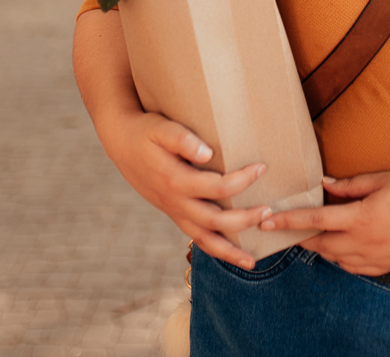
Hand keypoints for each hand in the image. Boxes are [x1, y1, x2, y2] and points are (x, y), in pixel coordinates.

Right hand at [98, 108, 270, 269]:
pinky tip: (231, 254)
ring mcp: (173, 211)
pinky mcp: (173, 214)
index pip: (216, 187)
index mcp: (175, 180)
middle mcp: (175, 202)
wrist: (121, 142)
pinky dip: (214, 249)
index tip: (261, 168)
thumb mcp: (161, 128)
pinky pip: (195, 237)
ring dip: (229, 251)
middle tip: (268, 211)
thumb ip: (182, 139)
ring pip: (203, 240)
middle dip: (244, 219)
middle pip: (214, 220)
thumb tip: (207, 153)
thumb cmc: (145, 131)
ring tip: (253, 261)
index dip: (242, 181)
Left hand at [259, 170, 389, 275]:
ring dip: (322, 247)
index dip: (287, 222)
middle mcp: (363, 243)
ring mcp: (375, 258)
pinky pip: (355, 267)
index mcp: (360, 218)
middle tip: (288, 229)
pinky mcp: (387, 266)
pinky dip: (343, 259)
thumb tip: (326, 186)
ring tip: (316, 235)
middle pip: (320, 244)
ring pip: (336, 258)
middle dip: (302, 238)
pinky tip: (344, 248)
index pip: (314, 221)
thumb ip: (351, 185)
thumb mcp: (383, 179)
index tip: (266, 223)